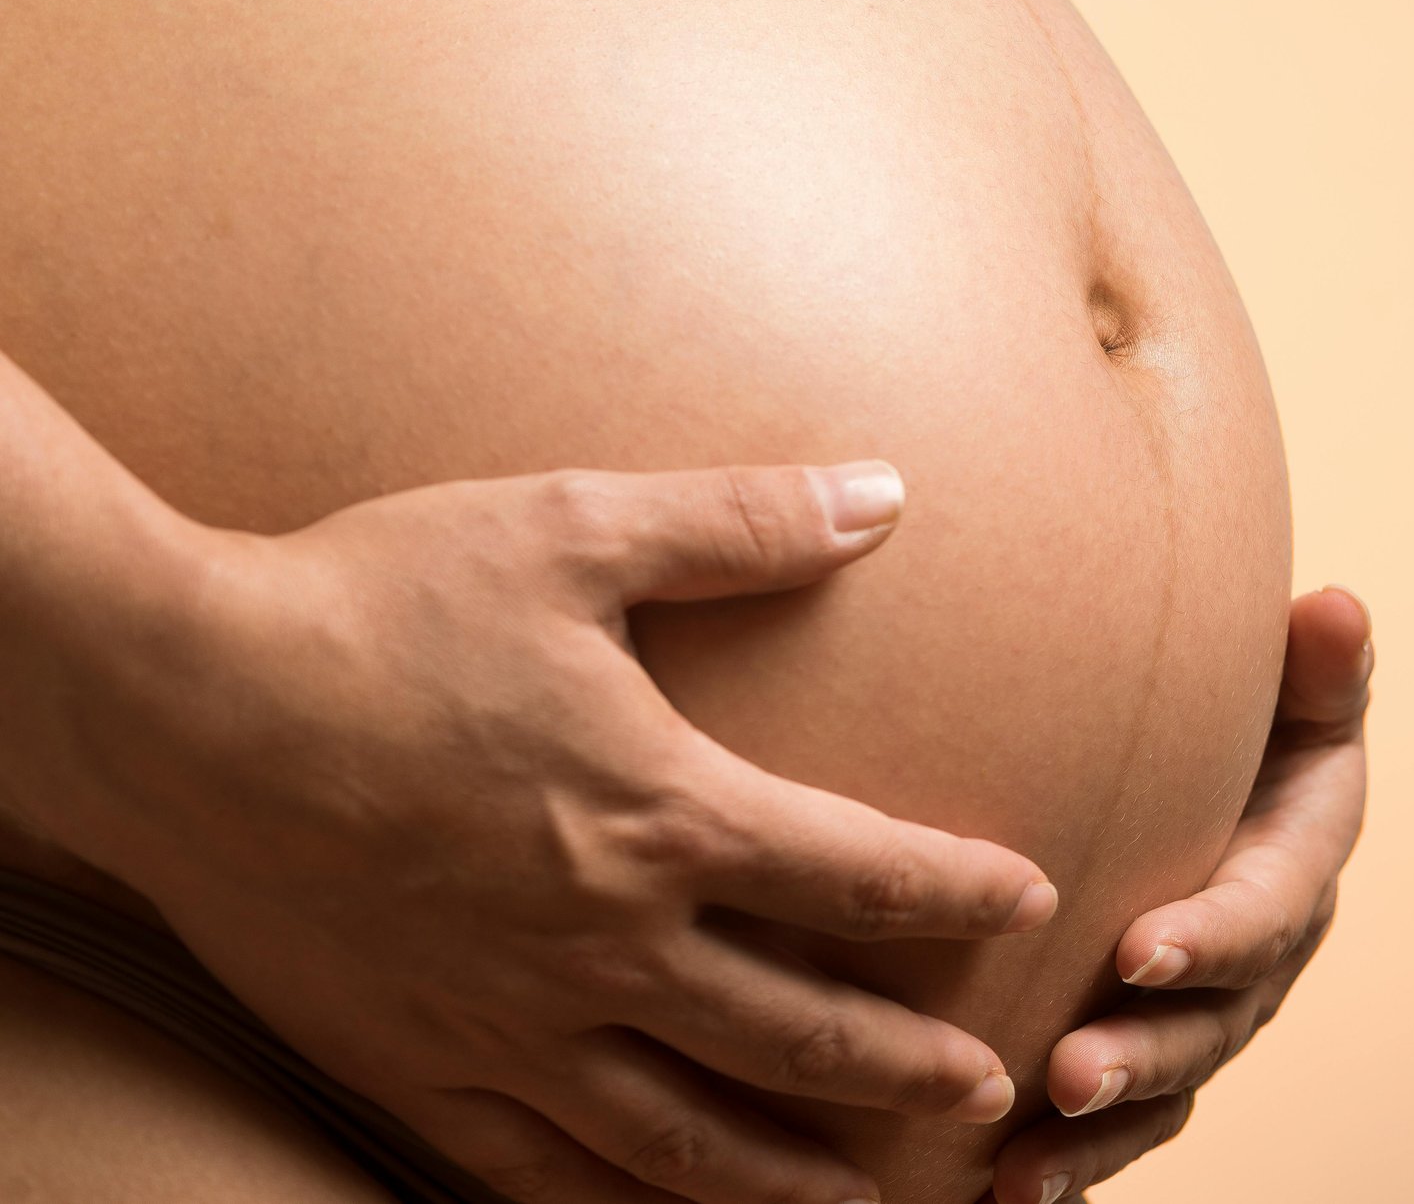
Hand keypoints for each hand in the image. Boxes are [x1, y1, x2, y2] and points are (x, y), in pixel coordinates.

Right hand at [27, 461, 1054, 1203]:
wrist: (175, 705)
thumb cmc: (377, 604)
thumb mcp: (572, 531)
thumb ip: (741, 524)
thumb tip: (885, 492)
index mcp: (657, 813)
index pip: (855, 873)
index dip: (956, 891)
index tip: (1027, 901)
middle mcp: (600, 943)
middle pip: (796, 1033)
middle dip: (906, 1071)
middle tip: (993, 1097)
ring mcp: (504, 1022)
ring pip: (678, 1135)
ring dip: (785, 1176)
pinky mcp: (410, 1062)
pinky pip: (531, 1168)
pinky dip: (611, 1202)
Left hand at [986, 586, 1373, 1203]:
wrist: (1202, 767)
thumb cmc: (1249, 716)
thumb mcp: (1298, 691)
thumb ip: (1319, 667)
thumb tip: (1336, 610)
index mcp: (1297, 862)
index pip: (1264, 907)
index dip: (1213, 936)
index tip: (1140, 948)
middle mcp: (1261, 955)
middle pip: (1213, 1023)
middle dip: (1144, 1052)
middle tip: (1070, 1072)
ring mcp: (1207, 1014)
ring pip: (1165, 1088)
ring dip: (1099, 1131)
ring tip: (1023, 1162)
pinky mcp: (1151, 1050)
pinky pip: (1119, 1124)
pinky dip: (1067, 1166)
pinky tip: (997, 1195)